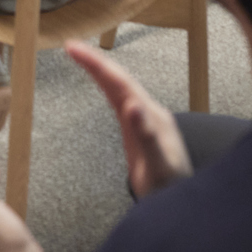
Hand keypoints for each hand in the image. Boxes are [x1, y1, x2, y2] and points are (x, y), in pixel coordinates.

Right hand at [64, 42, 190, 199]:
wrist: (180, 204)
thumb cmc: (169, 189)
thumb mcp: (157, 167)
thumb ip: (146, 137)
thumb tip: (132, 105)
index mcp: (151, 116)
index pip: (120, 82)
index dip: (97, 65)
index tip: (75, 50)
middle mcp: (150, 112)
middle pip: (120, 80)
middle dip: (96, 61)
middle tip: (71, 47)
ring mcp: (146, 119)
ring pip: (121, 87)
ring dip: (101, 71)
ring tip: (80, 56)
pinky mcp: (140, 130)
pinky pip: (121, 100)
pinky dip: (107, 87)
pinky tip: (102, 84)